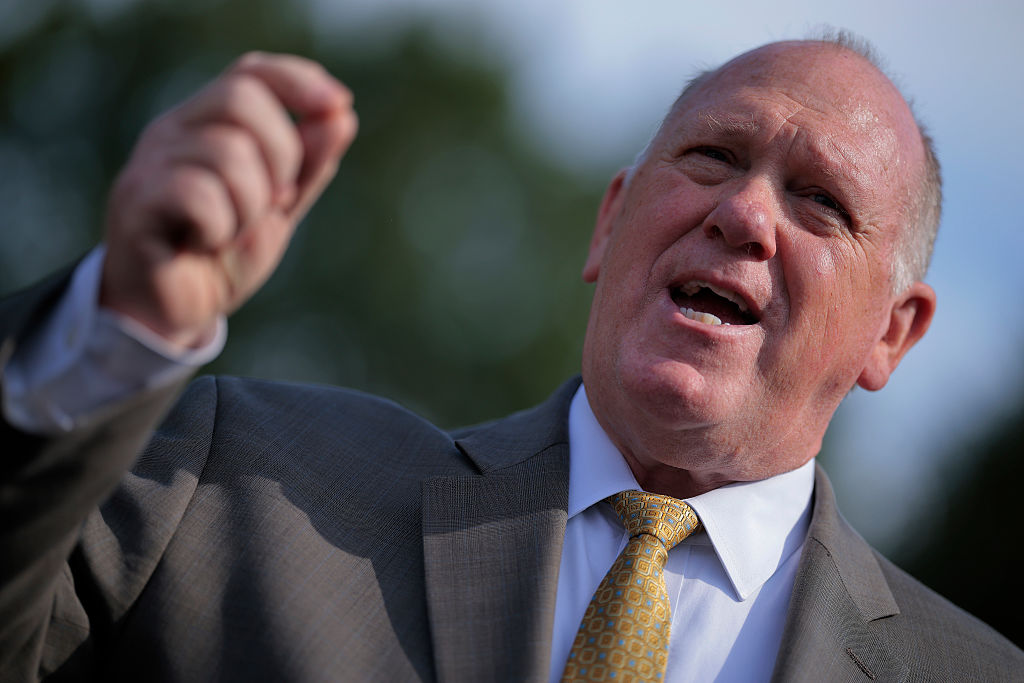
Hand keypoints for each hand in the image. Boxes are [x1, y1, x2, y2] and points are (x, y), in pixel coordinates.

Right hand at [100, 52, 356, 347]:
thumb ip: (308, 168)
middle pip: (242, 97)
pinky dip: (220, 226)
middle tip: (274, 203)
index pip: (252, 72)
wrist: (172, 314)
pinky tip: (205, 243)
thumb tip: (342, 116)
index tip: (339, 104)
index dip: (298, 80)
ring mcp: (150, 162)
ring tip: (231, 232)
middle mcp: (174, 131)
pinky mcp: (135, 200)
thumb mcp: (279, 210)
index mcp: (207, 125)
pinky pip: (199, 193)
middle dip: (282, 155)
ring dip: (251, 205)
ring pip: (226, 151)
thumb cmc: (222, 256)